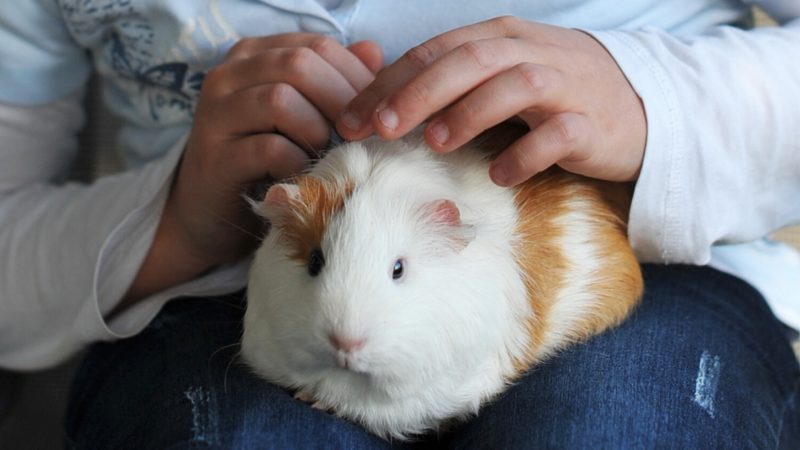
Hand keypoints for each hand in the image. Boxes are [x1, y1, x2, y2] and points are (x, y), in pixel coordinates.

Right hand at [125, 34, 382, 302]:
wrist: (213, 214)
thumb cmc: (267, 161)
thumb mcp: (305, 115)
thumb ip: (336, 82)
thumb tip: (374, 53)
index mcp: (255, 56)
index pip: (316, 46)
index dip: (355, 77)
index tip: (376, 112)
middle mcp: (229, 75)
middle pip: (299, 64)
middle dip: (340, 101)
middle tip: (358, 136)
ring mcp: (216, 114)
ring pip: (280, 100)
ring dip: (316, 131)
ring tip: (325, 154)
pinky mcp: (216, 157)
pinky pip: (269, 148)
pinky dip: (298, 162)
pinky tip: (305, 175)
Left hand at [335, 17, 645, 185]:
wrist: (638, 106)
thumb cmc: (554, 94)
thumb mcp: (501, 76)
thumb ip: (453, 82)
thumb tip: (385, 106)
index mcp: (500, 38)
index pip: (436, 51)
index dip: (392, 82)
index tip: (353, 117)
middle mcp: (530, 53)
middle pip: (469, 60)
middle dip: (420, 92)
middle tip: (382, 126)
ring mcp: (564, 85)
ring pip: (514, 85)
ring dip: (471, 111)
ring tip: (436, 142)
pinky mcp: (591, 123)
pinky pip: (558, 134)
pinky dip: (527, 152)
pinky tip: (500, 174)